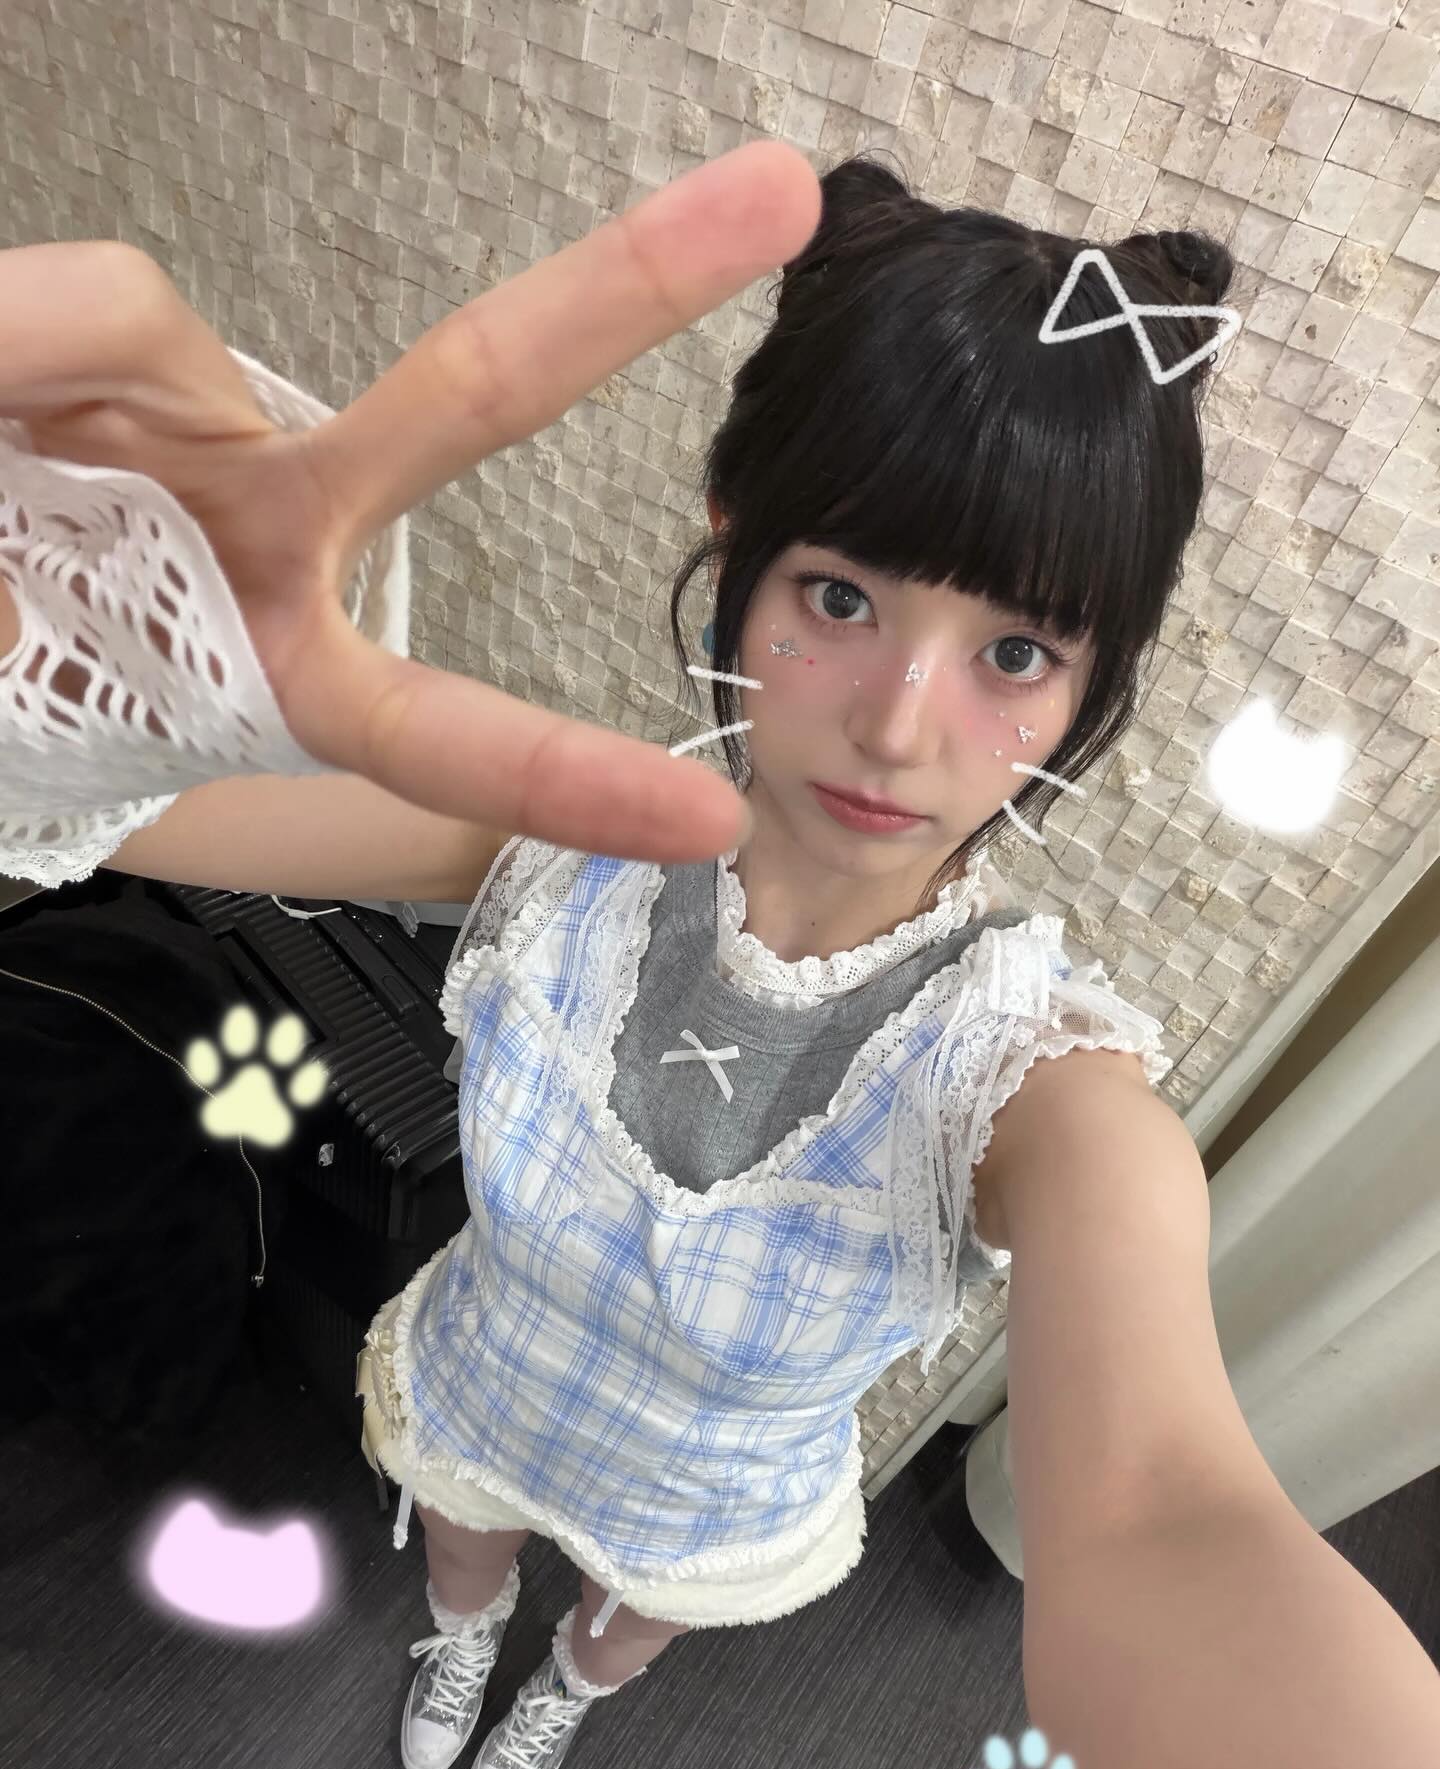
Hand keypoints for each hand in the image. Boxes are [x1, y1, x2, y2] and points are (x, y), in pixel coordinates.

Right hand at [0, 142, 819, 864]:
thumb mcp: (21, 684)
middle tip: (781, 190)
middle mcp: (277, 519)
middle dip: (620, 289)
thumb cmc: (12, 661)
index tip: (704, 825)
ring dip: (23, 386)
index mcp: (281, 663)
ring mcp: (215, 418)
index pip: (439, 727)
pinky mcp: (125, 335)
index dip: (557, 780)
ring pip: (141, 321)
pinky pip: (78, 304)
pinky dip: (10, 352)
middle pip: (471, 392)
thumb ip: (44, 622)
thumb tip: (21, 525)